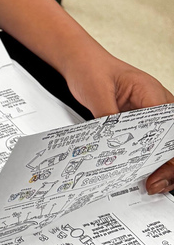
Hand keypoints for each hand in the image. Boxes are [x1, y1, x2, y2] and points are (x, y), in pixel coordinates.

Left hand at [64, 53, 173, 194]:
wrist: (81, 61)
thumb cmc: (91, 68)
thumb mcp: (96, 92)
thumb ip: (107, 120)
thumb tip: (112, 146)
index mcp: (151, 92)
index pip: (168, 128)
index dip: (165, 153)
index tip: (155, 171)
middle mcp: (158, 102)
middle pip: (172, 139)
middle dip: (168, 165)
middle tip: (154, 183)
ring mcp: (152, 113)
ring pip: (167, 144)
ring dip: (161, 164)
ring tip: (151, 183)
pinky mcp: (142, 121)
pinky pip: (151, 142)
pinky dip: (148, 158)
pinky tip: (140, 172)